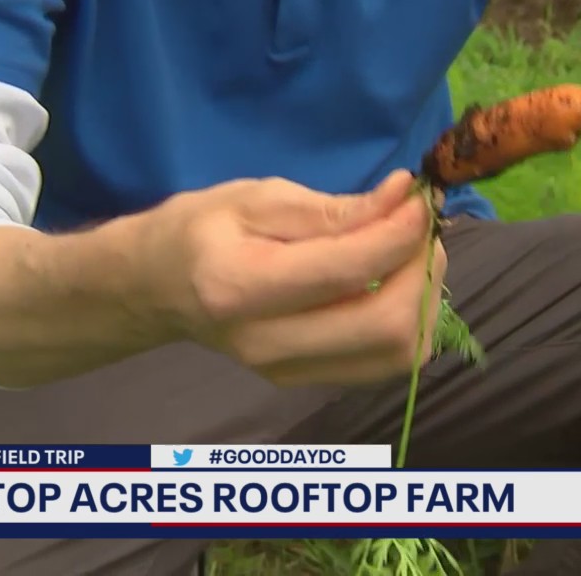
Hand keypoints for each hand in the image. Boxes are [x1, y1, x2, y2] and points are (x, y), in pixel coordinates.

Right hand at [141, 170, 445, 386]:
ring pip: (397, 355)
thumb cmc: (200, 230)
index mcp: (241, 288)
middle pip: (386, 327)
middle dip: (421, 270)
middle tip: (417, 228)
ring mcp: (289, 373)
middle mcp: (266, 344)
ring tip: (408, 254)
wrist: (157, 290)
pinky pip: (387, 363)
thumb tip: (404, 199)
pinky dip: (409, 321)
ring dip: (423, 300)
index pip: (349, 271)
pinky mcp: (308, 382)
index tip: (418, 199)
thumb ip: (332, 209)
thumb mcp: (256, 198)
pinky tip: (394, 283)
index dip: (400, 234)